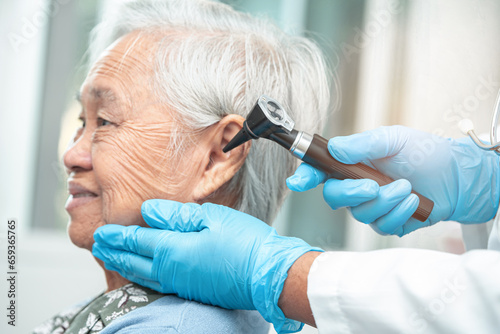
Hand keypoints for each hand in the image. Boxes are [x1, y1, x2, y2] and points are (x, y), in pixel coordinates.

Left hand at [92, 199, 320, 332]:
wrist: (268, 274)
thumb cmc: (245, 243)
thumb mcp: (212, 218)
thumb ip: (177, 215)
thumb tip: (149, 211)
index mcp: (174, 249)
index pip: (137, 241)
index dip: (117, 236)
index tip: (101, 232)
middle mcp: (172, 270)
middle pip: (134, 261)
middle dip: (114, 252)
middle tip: (98, 246)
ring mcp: (182, 284)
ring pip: (143, 275)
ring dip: (124, 265)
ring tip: (111, 259)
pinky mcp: (192, 290)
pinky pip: (157, 284)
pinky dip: (141, 277)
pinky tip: (142, 274)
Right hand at [286, 125, 499, 235]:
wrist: (454, 176)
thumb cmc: (423, 152)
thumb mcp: (393, 139)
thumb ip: (363, 144)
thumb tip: (335, 148)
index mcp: (351, 163)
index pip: (320, 170)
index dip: (304, 176)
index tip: (297, 182)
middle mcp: (355, 185)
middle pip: (334, 196)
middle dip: (351, 193)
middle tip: (372, 185)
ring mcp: (369, 206)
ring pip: (359, 213)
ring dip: (383, 201)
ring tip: (406, 187)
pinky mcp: (386, 222)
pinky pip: (380, 226)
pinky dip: (397, 213)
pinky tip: (412, 201)